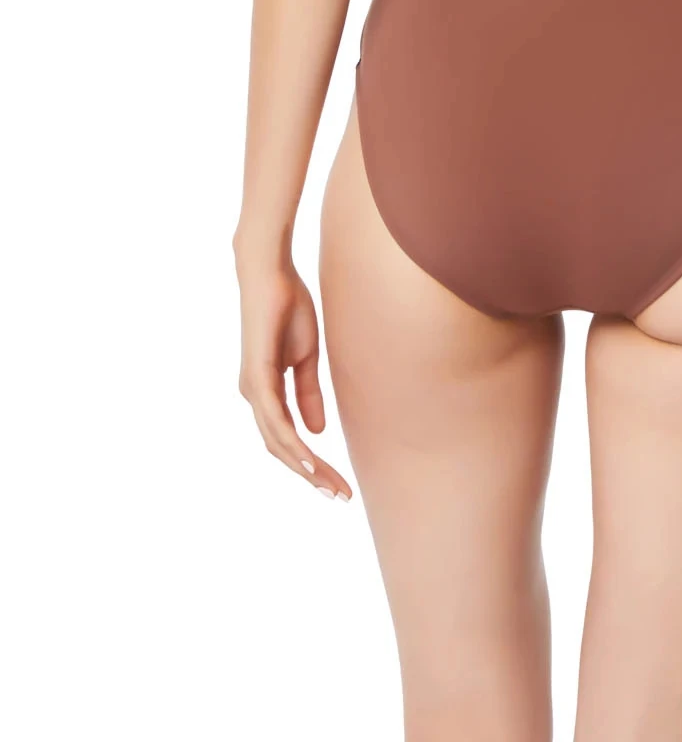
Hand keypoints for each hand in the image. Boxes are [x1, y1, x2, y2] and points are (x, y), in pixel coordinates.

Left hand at [236, 253, 352, 501]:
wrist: (271, 273)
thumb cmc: (287, 308)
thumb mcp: (305, 357)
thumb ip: (308, 393)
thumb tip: (316, 431)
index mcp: (266, 392)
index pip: (288, 439)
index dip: (312, 464)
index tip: (337, 483)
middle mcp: (254, 396)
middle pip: (282, 449)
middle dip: (312, 475)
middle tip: (341, 496)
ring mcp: (252, 388)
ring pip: (277, 441)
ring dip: (305, 468)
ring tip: (331, 487)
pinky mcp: (256, 377)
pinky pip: (274, 419)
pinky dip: (292, 443)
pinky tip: (309, 460)